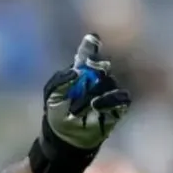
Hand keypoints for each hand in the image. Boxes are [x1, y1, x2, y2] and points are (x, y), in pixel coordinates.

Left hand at [43, 34, 131, 148]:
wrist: (64, 136)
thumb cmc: (56, 113)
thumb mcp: (51, 95)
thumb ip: (60, 80)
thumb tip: (76, 72)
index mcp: (78, 73)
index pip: (86, 56)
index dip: (91, 46)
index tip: (93, 37)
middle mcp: (95, 79)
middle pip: (101, 66)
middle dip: (95, 68)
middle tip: (89, 73)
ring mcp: (107, 91)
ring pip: (109, 82)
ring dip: (95, 92)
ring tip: (84, 104)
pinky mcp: (117, 105)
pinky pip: (121, 97)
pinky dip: (110, 99)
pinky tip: (97, 105)